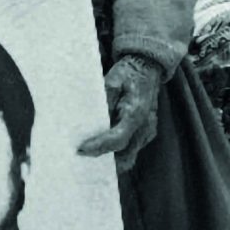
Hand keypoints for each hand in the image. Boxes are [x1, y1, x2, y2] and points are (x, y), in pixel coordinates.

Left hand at [78, 54, 162, 171]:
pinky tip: (101, 146)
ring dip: (111, 158)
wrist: (147, 68)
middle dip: (104, 160)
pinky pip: (131, 148)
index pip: (117, 138)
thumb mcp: (112, 80)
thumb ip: (104, 99)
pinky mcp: (146, 132)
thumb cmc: (128, 73)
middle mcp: (145, 127)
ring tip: (89, 154)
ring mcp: (148, 131)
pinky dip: (118, 151)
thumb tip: (92, 116)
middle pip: (125, 155)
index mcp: (136, 113)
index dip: (99, 146)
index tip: (81, 149)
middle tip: (82, 157)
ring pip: (129, 155)